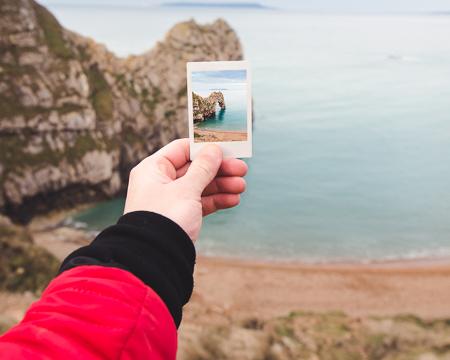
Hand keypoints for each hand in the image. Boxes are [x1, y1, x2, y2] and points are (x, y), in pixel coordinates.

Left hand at [124, 138, 247, 240]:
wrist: (155, 259)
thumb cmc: (165, 218)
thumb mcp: (187, 190)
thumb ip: (203, 168)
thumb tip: (214, 150)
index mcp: (153, 169)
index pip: (182, 149)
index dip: (205, 148)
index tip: (228, 149)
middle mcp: (160, 182)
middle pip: (194, 168)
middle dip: (219, 170)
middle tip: (242, 170)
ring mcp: (170, 200)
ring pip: (200, 187)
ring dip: (222, 186)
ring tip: (242, 187)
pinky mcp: (179, 216)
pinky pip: (200, 203)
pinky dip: (216, 201)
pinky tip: (233, 200)